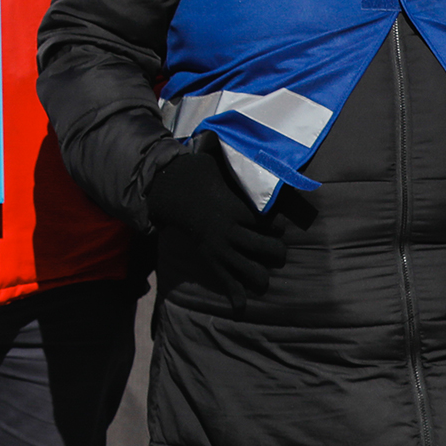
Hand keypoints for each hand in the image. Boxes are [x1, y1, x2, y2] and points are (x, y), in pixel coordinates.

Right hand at [145, 151, 284, 311]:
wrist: (166, 192)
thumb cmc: (194, 174)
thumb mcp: (216, 163)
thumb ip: (235, 158)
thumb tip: (247, 139)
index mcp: (235, 208)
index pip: (270, 222)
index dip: (279, 224)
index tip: (279, 223)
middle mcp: (230, 231)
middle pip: (268, 249)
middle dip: (277, 251)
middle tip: (273, 248)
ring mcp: (219, 248)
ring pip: (251, 270)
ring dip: (261, 274)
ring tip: (261, 271)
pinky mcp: (210, 259)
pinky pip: (225, 281)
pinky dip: (234, 296)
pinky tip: (240, 307)